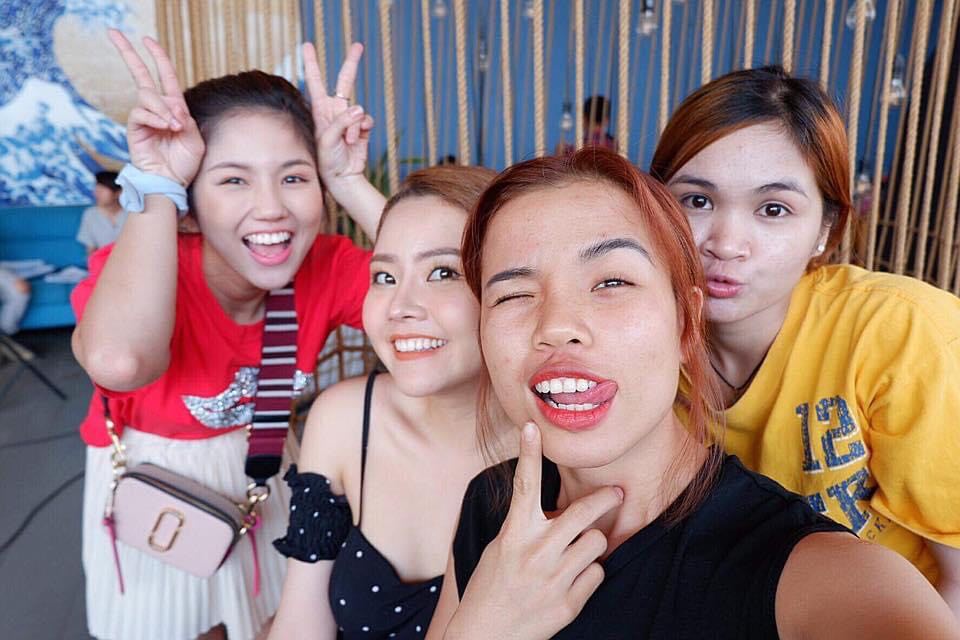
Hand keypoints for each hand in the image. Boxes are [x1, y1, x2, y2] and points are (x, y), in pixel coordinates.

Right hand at [108, 29, 203, 186]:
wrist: (171, 182)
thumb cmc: (184, 164)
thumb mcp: (194, 140)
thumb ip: (186, 121)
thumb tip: (173, 105)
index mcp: (174, 108)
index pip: (165, 76)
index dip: (157, 57)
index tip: (148, 40)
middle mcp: (157, 109)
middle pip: (141, 75)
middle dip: (129, 53)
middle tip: (113, 33)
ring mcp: (144, 118)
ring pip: (147, 97)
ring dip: (163, 108)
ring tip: (173, 126)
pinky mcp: (134, 129)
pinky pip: (140, 113)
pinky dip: (154, 117)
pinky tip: (164, 126)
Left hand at [302, 42, 374, 186]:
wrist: (342, 178)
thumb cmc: (326, 160)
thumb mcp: (327, 140)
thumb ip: (341, 122)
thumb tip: (359, 109)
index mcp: (320, 110)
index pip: (315, 81)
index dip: (312, 63)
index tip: (307, 45)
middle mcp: (335, 111)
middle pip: (345, 81)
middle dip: (352, 63)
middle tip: (358, 45)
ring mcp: (350, 119)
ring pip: (359, 108)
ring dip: (355, 123)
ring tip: (349, 140)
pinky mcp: (362, 128)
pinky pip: (367, 120)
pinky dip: (363, 128)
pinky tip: (357, 139)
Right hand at [446, 423, 622, 639]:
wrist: (484, 637)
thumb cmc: (491, 587)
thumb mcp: (501, 549)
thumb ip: (527, 529)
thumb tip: (560, 513)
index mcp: (513, 534)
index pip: (523, 485)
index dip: (528, 453)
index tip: (532, 427)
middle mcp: (535, 552)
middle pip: (584, 512)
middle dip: (606, 498)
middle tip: (617, 493)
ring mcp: (553, 579)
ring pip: (596, 543)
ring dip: (592, 544)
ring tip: (578, 553)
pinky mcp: (568, 603)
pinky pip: (596, 574)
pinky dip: (589, 574)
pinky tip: (572, 580)